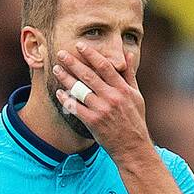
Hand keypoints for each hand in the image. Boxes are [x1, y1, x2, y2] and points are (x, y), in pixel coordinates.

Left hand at [52, 42, 149, 159]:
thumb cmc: (135, 121)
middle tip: (61, 53)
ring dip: (66, 78)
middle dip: (73, 62)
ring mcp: (102, 110)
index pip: (104, 66)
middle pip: (89, 75)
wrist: (133, 148)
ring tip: (56, 69)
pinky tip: (59, 92)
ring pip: (80, 90)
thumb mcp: (137, 96)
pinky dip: (66, 99)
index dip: (90, 54)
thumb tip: (127, 55)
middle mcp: (112, 97)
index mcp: (122, 89)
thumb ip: (129, 75)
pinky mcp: (93, 122)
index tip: (79, 46)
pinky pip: (76, 107)